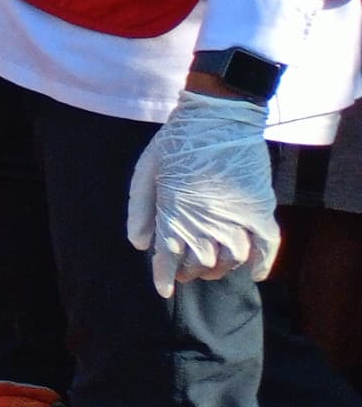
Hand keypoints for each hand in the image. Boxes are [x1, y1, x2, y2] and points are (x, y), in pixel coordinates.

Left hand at [124, 92, 280, 298]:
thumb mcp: (145, 171)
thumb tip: (139, 244)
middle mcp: (206, 221)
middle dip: (190, 272)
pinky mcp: (261, 209)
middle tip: (185, 271)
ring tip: (210, 270)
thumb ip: (140, 209)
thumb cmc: (174, 142)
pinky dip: (261, 264)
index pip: (168, 258)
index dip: (164, 277)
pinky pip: (267, 246)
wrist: (217, 116)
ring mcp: (236, 216)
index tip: (163, 289)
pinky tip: (252, 274)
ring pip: (231, 260)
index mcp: (175, 212)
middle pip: (200, 263)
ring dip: (219, 269)